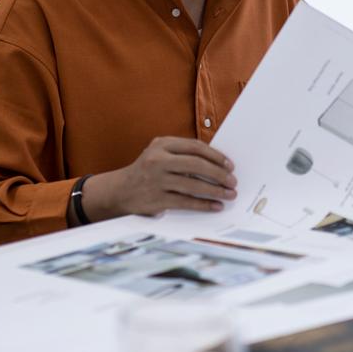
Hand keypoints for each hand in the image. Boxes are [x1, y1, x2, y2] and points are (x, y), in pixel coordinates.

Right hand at [85, 137, 236, 217]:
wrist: (120, 190)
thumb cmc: (147, 170)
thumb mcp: (159, 153)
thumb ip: (182, 153)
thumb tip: (218, 163)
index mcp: (162, 144)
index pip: (195, 147)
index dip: (215, 156)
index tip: (230, 165)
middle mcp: (158, 160)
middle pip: (196, 165)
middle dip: (219, 173)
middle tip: (232, 181)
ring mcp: (156, 180)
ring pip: (193, 185)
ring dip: (215, 191)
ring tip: (229, 194)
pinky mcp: (156, 199)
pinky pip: (186, 202)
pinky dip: (203, 204)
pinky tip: (215, 206)